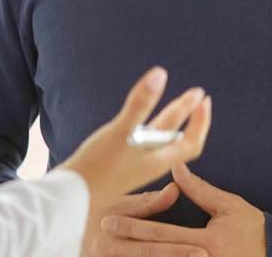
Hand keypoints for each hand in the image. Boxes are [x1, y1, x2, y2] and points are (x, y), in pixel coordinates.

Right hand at [57, 67, 211, 243]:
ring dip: (174, 118)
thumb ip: (141, 103)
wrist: (68, 198)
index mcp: (157, 160)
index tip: (204, 100)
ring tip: (182, 101)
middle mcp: (150, 163)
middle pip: (178, 138)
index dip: (201, 122)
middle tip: (199, 94)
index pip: (192, 142)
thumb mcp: (121, 131)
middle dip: (191, 115)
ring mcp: (134, 163)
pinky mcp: (119, 161)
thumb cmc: (96, 168)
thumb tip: (161, 74)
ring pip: (161, 139)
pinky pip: (144, 141)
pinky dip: (152, 125)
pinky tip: (146, 117)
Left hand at [99, 163, 265, 256]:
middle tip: (97, 239)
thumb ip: (201, 190)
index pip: (161, 234)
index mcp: (205, 243)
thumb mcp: (229, 206)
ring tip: (106, 252)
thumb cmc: (253, 229)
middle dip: (124, 247)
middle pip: (153, 255)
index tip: (109, 220)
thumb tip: (177, 169)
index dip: (133, 227)